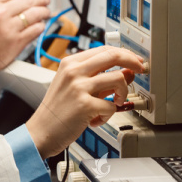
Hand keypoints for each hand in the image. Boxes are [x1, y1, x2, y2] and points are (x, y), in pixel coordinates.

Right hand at [25, 47, 145, 158]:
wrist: (40, 132)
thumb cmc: (57, 111)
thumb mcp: (74, 88)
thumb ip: (99, 79)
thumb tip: (127, 72)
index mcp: (70, 63)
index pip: (104, 49)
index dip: (124, 54)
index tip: (134, 61)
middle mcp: (74, 71)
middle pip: (113, 56)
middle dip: (133, 62)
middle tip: (141, 70)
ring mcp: (79, 87)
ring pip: (118, 78)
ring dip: (123, 93)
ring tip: (115, 103)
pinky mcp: (84, 105)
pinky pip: (112, 105)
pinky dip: (109, 115)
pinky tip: (97, 119)